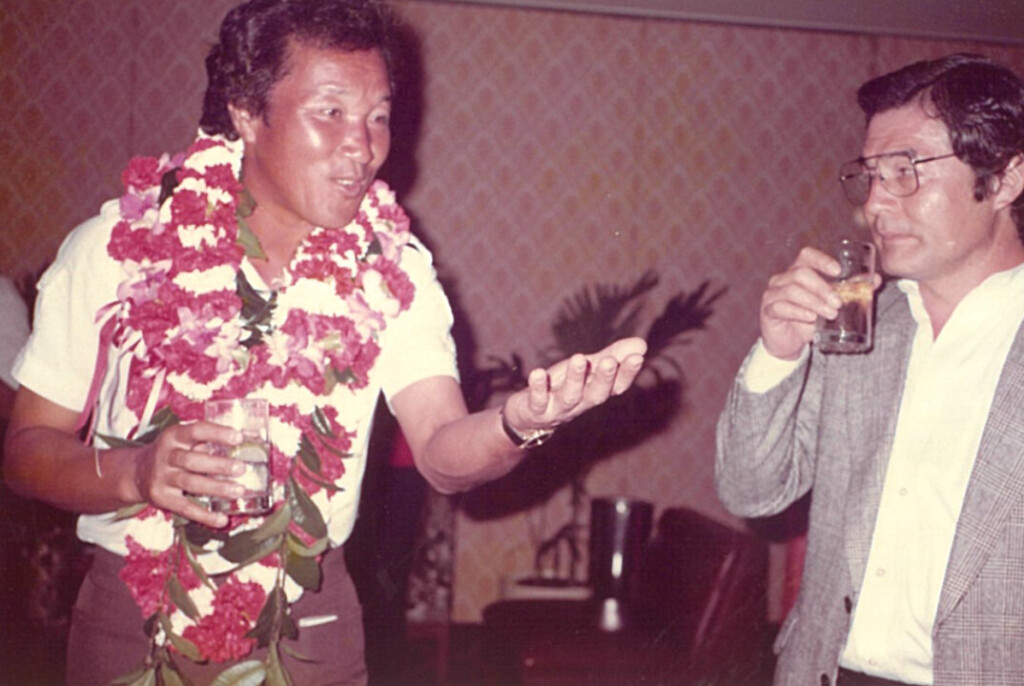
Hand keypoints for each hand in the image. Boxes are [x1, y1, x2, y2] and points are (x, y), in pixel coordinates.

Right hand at [129, 420, 246, 527]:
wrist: (137, 472)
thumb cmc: (173, 452)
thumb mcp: (185, 439)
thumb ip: (211, 439)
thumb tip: (252, 437)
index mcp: (175, 436)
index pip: (196, 431)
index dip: (217, 433)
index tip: (238, 437)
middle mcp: (166, 456)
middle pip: (192, 460)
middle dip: (219, 465)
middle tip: (242, 468)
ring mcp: (163, 478)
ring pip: (191, 483)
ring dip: (217, 488)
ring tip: (239, 491)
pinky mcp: (162, 498)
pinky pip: (185, 508)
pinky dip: (205, 516)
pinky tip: (222, 519)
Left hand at [501, 337, 646, 434]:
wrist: (531, 416)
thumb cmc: (565, 386)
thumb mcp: (589, 369)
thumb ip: (613, 356)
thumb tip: (643, 345)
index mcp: (595, 393)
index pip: (616, 387)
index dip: (627, 374)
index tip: (637, 357)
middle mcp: (580, 403)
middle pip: (596, 395)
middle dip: (604, 378)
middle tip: (609, 361)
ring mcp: (557, 408)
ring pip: (569, 396)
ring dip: (575, 378)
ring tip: (578, 358)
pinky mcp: (535, 410)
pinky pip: (537, 400)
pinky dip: (537, 387)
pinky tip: (537, 372)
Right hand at [759, 247, 879, 359]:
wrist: (789, 343)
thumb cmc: (809, 320)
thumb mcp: (830, 305)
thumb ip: (849, 292)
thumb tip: (875, 280)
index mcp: (797, 272)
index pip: (806, 256)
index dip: (821, 260)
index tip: (838, 271)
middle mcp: (782, 279)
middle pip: (800, 273)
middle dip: (822, 287)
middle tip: (838, 302)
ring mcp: (773, 294)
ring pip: (792, 290)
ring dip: (814, 301)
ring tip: (830, 313)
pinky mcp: (768, 310)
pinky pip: (781, 307)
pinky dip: (798, 311)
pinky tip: (810, 318)